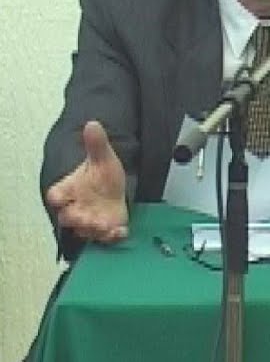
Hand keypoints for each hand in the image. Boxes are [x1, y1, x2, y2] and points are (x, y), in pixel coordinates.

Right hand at [45, 121, 128, 243]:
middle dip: (76, 218)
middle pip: (67, 217)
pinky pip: (105, 237)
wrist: (115, 189)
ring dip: (95, 229)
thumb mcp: (103, 158)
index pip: (55, 196)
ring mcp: (89, 220)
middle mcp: (74, 208)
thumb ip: (96, 143)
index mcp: (68, 190)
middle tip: (88, 217)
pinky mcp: (105, 229)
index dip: (58, 198)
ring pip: (86, 230)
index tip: (63, 198)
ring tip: (106, 226)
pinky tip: (121, 231)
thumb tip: (92, 124)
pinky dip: (113, 236)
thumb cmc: (102, 175)